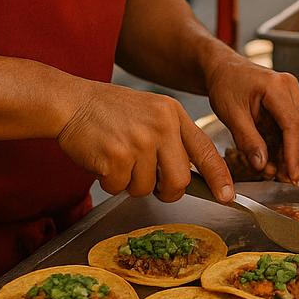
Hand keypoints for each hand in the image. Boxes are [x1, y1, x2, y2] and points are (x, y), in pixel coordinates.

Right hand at [56, 82, 232, 202]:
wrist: (70, 102)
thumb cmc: (109, 111)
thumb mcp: (151, 111)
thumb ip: (171, 138)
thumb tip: (186, 177)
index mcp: (173, 114)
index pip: (204, 150)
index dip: (219, 176)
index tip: (227, 195)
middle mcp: (161, 126)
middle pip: (179, 180)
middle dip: (167, 191)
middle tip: (151, 184)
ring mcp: (139, 141)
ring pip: (146, 188)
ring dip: (129, 183)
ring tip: (117, 158)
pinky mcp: (116, 156)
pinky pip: (119, 188)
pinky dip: (108, 182)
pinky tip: (102, 159)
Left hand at [202, 51, 298, 182]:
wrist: (223, 68)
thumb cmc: (225, 85)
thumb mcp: (231, 114)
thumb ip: (247, 140)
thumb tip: (262, 165)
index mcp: (276, 86)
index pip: (292, 124)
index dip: (293, 153)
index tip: (291, 174)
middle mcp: (290, 87)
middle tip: (291, 179)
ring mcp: (293, 93)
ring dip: (298, 152)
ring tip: (285, 173)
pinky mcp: (290, 101)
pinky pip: (297, 125)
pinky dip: (292, 144)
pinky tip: (282, 160)